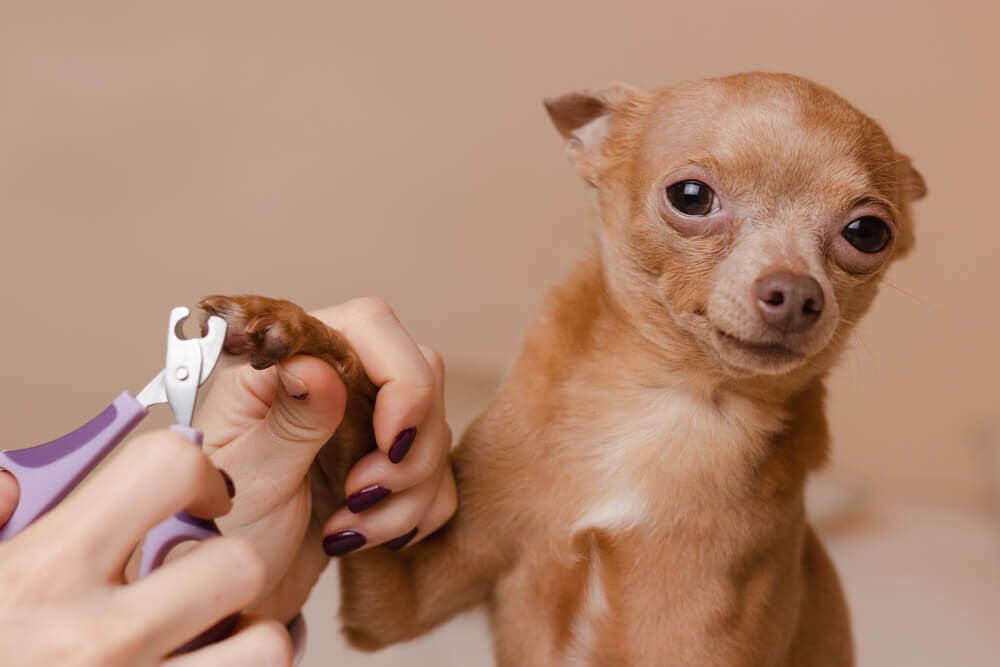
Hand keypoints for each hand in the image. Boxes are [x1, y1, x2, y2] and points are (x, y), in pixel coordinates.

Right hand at [0, 431, 291, 666]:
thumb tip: (16, 486)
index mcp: (41, 575)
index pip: (164, 469)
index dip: (193, 468)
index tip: (192, 490)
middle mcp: (99, 641)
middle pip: (240, 565)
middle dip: (228, 560)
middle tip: (197, 574)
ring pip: (263, 649)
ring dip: (244, 638)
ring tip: (206, 637)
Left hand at [197, 297, 455, 620]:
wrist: (226, 600)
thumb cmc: (215, 536)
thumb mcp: (248, 479)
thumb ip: (291, 421)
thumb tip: (319, 364)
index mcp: (283, 363)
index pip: (369, 324)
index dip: (399, 377)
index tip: (390, 442)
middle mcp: (329, 381)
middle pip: (419, 372)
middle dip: (407, 446)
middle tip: (359, 495)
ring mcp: (361, 423)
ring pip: (434, 430)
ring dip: (406, 493)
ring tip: (346, 530)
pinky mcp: (384, 466)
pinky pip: (438, 478)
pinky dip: (412, 516)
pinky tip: (360, 539)